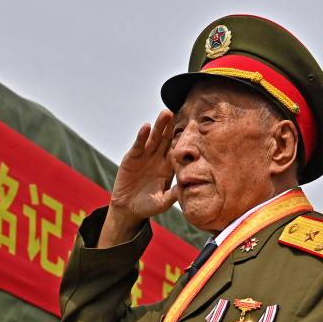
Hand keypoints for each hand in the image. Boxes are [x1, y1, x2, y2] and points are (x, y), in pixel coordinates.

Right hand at [100, 110, 177, 246]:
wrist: (128, 209)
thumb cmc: (148, 206)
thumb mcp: (163, 202)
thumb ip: (173, 195)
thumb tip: (187, 188)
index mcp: (168, 167)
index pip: (177, 151)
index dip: (184, 140)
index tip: (194, 128)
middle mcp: (158, 159)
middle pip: (167, 140)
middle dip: (172, 127)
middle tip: (180, 112)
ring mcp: (145, 157)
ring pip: (154, 139)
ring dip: (159, 126)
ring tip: (166, 114)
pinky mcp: (132, 158)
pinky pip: (138, 146)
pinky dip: (142, 137)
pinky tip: (146, 127)